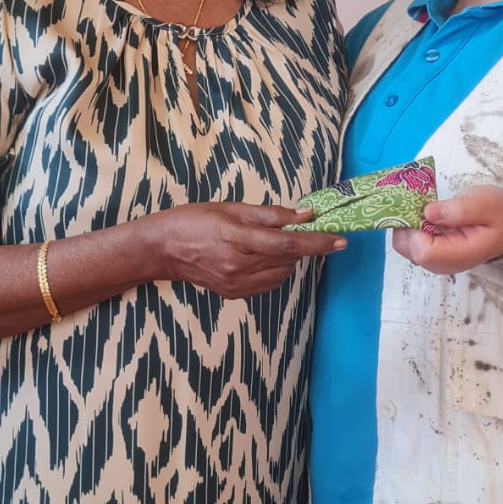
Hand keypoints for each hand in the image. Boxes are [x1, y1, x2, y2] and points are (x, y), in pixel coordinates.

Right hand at [151, 202, 344, 299]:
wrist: (162, 250)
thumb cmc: (194, 220)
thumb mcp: (231, 208)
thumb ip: (270, 214)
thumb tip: (305, 214)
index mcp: (237, 238)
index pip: (288, 243)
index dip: (317, 242)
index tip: (340, 240)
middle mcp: (239, 266)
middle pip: (288, 258)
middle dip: (304, 245)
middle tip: (306, 230)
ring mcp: (236, 284)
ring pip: (282, 273)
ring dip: (289, 258)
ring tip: (274, 242)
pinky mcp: (234, 295)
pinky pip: (269, 284)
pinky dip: (276, 270)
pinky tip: (264, 257)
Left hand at [391, 186, 502, 275]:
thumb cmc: (500, 214)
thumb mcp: (486, 204)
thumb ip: (460, 210)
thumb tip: (428, 212)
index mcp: (460, 255)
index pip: (423, 252)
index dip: (414, 229)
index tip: (419, 207)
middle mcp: (444, 263)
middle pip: (409, 250)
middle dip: (406, 224)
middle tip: (415, 200)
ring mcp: (437, 260)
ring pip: (406, 247)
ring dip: (406, 224)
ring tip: (419, 204)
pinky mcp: (433, 253)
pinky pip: (411, 243)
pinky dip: (410, 226)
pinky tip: (421, 212)